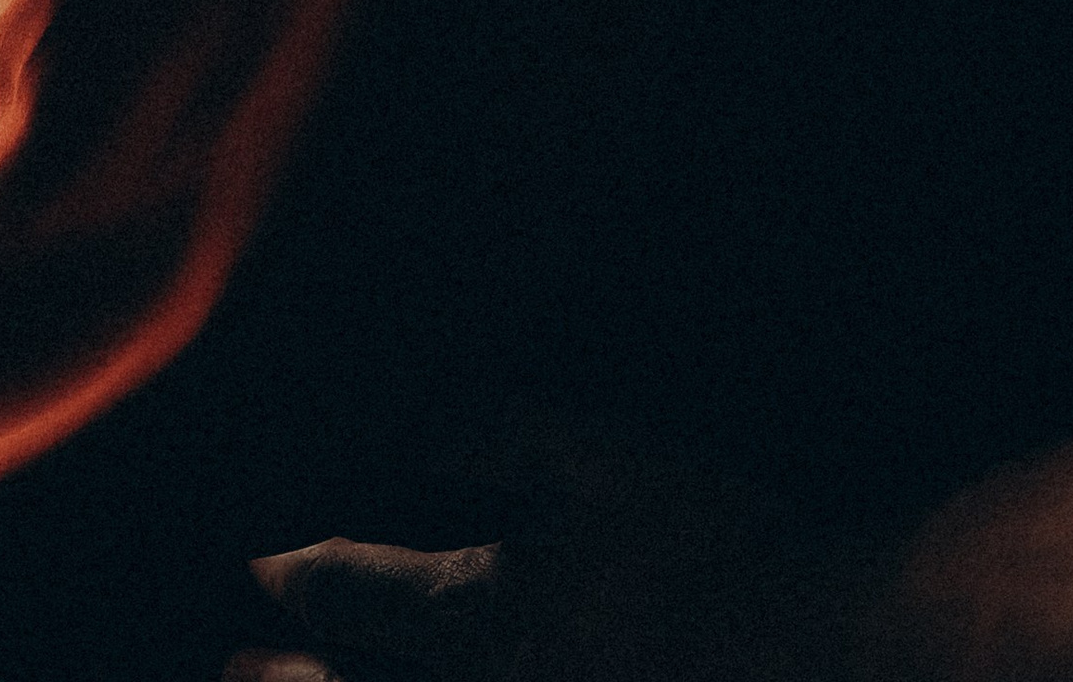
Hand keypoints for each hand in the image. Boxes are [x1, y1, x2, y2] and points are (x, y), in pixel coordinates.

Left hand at [228, 473, 870, 681]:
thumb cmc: (718, 547)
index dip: (298, 574)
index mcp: (483, 615)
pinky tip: (464, 672)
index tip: (257, 568)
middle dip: (290, 679)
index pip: (354, 593)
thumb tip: (413, 417)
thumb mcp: (603, 457)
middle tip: (239, 664)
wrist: (833, 653)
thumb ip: (495, 431)